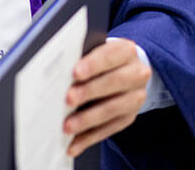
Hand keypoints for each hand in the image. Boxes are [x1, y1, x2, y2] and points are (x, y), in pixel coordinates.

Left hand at [64, 39, 149, 157]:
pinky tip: (74, 143)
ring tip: (68, 126)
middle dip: (89, 92)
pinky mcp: (129, 117)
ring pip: (113, 109)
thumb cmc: (101, 59)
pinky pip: (109, 129)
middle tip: (68, 99)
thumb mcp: (95, 51)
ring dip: (88, 119)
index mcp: (126, 51)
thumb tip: (57, 71)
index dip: (93, 65)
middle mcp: (136, 74)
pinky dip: (89, 137)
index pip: (110, 56)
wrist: (124, 70)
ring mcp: (136, 97)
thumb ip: (81, 58)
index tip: (75, 73)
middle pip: (114, 83)